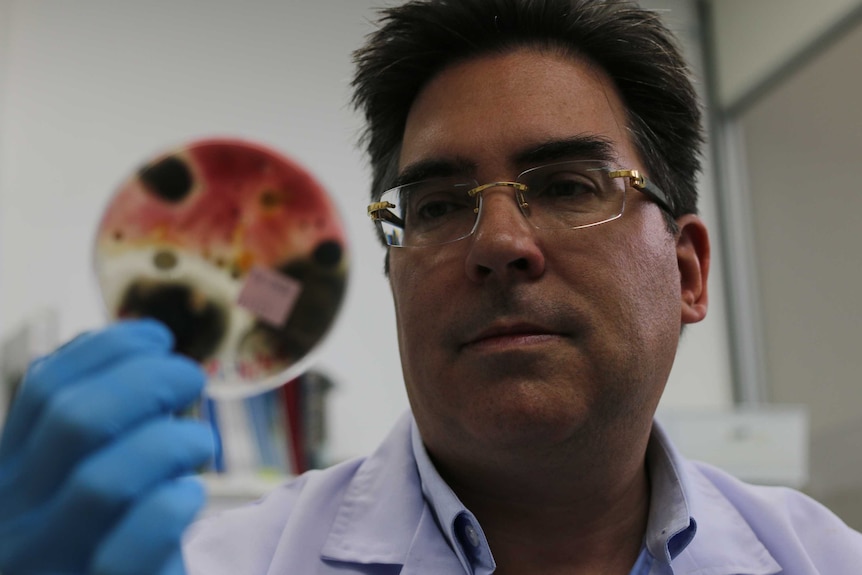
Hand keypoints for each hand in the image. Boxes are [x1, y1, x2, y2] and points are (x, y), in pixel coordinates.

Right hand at [0, 320, 213, 573]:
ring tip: (199, 444)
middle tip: (191, 379)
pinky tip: (189, 496)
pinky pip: (135, 544)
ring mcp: (49, 566)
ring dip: (172, 444)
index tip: (158, 338)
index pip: (44, 388)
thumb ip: (97, 421)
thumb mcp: (78, 478)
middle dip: (147, 381)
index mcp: (8, 476)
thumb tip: (139, 345)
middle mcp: (13, 522)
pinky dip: (175, 504)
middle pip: (74, 420)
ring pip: (104, 481)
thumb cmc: (106, 541)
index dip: (108, 349)